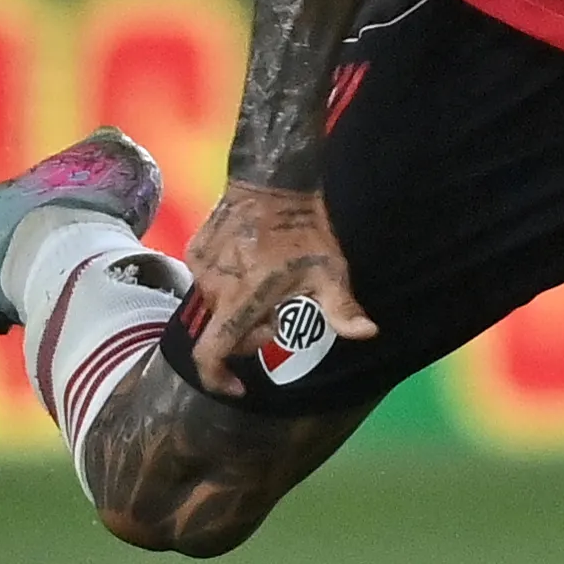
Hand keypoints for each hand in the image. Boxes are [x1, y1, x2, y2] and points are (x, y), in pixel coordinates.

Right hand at [177, 181, 377, 393]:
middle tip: (278, 315)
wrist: (272, 178)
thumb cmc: (304, 230)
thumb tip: (369, 333)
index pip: (210, 354)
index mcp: (241, 300)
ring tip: (266, 284)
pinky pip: (207, 280)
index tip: (238, 385)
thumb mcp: (329, 272)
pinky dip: (227, 284)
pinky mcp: (195, 248)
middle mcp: (213, 287)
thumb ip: (342, 309)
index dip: (217, 379)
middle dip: (248, 334)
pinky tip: (251, 265)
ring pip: (215, 305)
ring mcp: (200, 267)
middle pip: (221, 332)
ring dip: (238, 308)